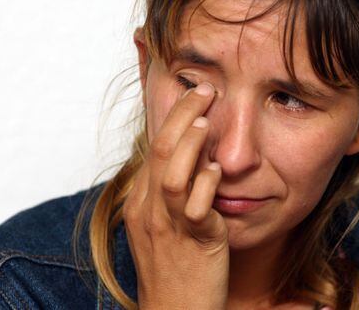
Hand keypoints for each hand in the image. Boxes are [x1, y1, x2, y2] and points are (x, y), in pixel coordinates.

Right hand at [122, 82, 228, 309]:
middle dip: (181, 115)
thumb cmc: (172, 267)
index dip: (170, 119)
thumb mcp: (161, 225)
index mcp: (140, 203)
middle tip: (203, 91)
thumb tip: (192, 160)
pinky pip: (196, 207)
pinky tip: (218, 170)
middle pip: (160, 151)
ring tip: (205, 119)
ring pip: (172, 174)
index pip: (152, 150)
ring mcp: (168, 226)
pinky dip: (207, 183)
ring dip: (190, 143)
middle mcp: (149, 210)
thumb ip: (169, 193)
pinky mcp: (194, 242)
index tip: (190, 97)